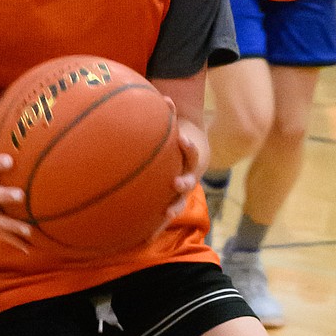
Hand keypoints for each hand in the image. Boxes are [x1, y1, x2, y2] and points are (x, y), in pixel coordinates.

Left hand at [156, 103, 204, 231]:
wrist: (190, 153)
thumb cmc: (176, 137)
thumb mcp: (176, 125)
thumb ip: (169, 112)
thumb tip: (163, 95)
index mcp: (190, 158)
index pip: (192, 151)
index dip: (189, 146)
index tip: (183, 140)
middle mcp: (189, 177)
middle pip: (189, 181)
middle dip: (183, 183)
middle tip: (176, 183)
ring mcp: (181, 192)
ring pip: (178, 203)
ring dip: (172, 209)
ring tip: (165, 214)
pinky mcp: (171, 203)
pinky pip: (162, 219)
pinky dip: (155, 229)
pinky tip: (143, 240)